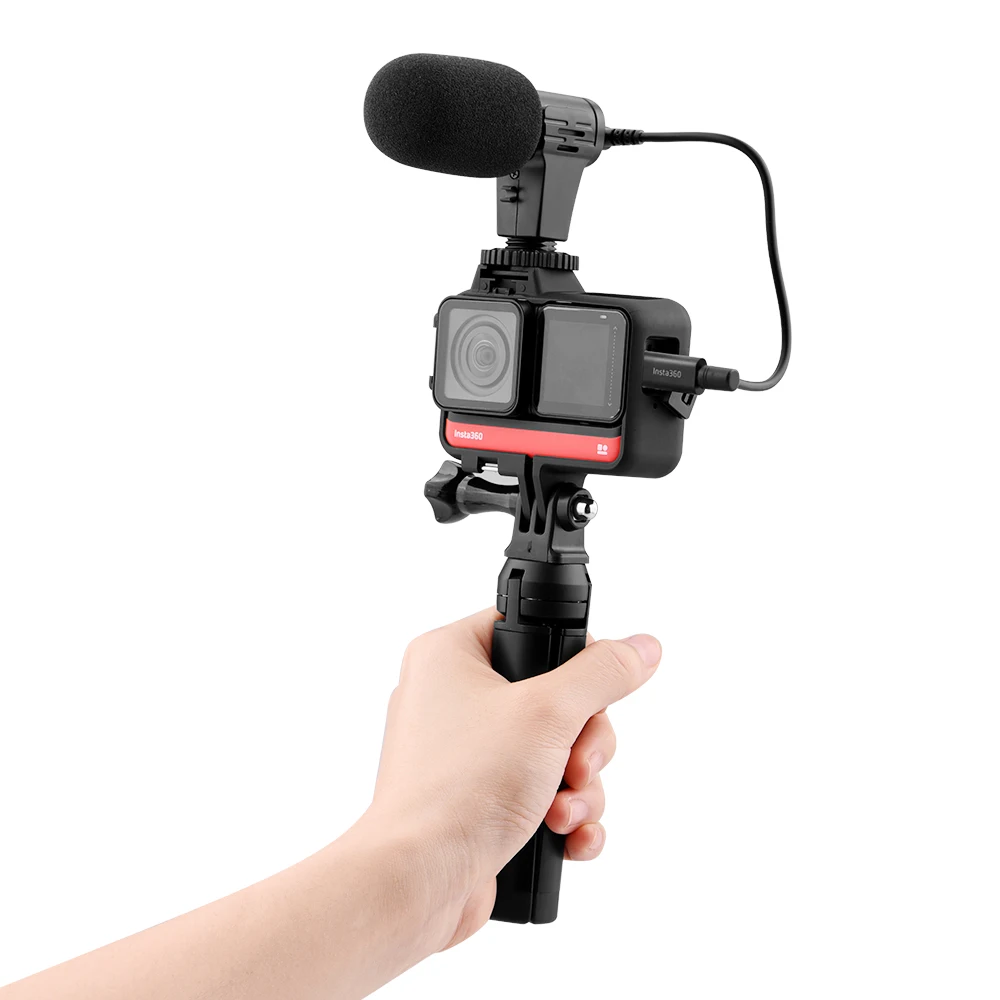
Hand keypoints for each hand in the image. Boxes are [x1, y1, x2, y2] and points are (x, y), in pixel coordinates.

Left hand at [363, 608, 660, 950]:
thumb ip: (601, 675)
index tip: (589, 692)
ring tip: (561, 810)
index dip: (571, 659)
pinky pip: (541, 793)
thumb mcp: (547, 714)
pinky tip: (567, 836)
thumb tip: (641, 647)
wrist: (419, 883)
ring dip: (579, 787)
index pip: (529, 629)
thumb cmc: (459, 790)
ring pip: (556, 751)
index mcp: (451, 655)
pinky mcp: (479, 801)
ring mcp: (466, 753)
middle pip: (557, 698)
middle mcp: (453, 698)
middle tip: (576, 764)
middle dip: (583, 743)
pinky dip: (564, 815)